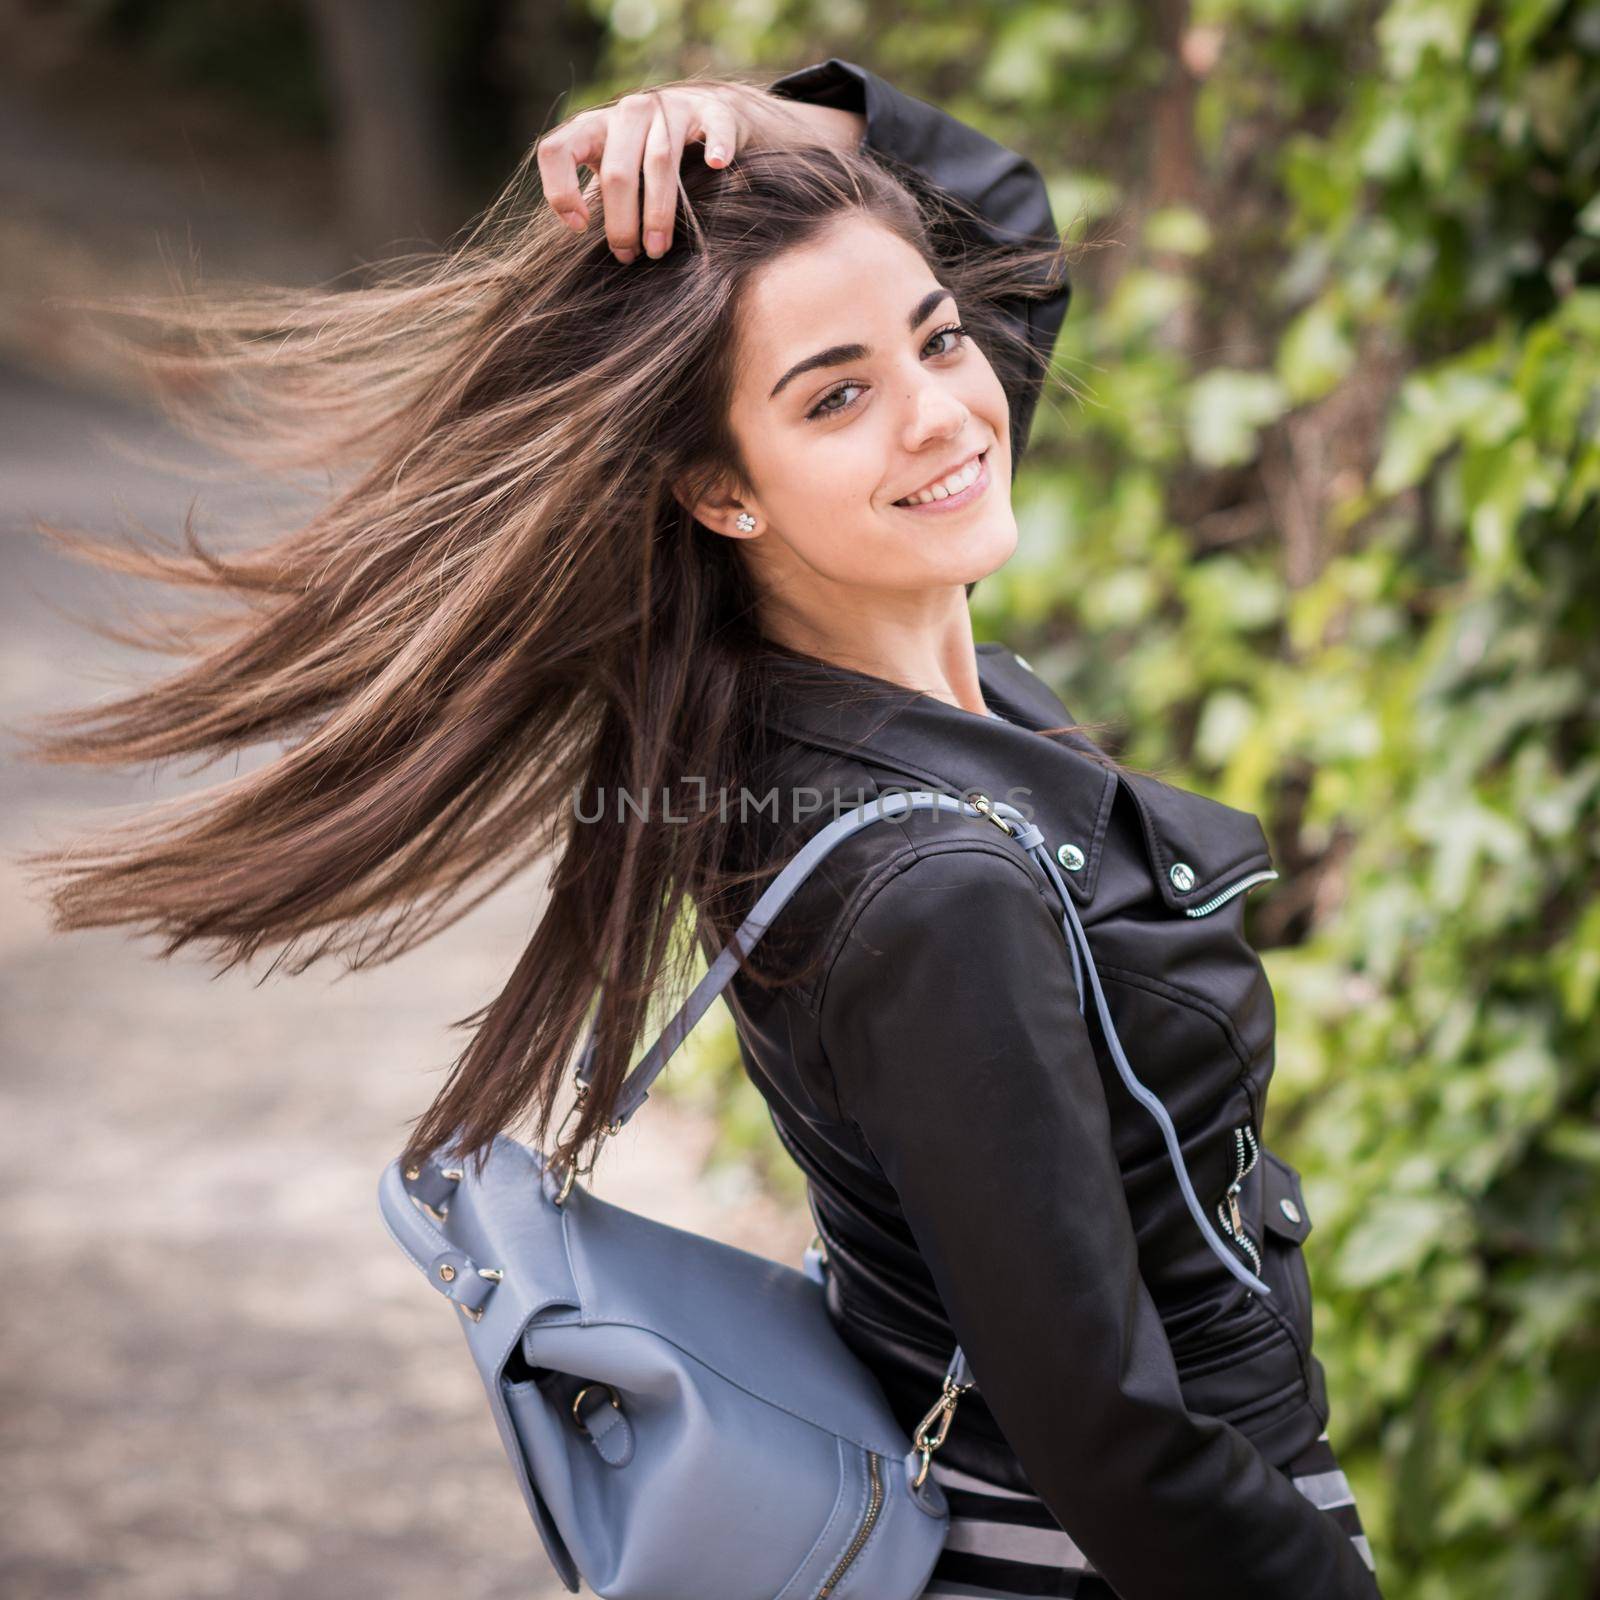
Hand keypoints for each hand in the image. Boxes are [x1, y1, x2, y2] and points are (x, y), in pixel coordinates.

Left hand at [536, 82, 863, 263]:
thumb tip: (584, 278)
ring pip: (656, 148)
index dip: (559, 184)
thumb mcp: (649, 205)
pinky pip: (712, 121)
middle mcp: (636, 111)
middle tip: (633, 258)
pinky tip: (720, 168)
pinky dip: (714, 144)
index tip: (574, 228)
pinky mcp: (723, 108)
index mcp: (608, 133)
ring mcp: (680, 106)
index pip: (562, 145)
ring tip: (663, 247)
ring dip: (657, 205)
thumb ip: (620, 221)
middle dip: (619, 215)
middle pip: (613, 156)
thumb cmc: (694, 190)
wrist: (753, 142)